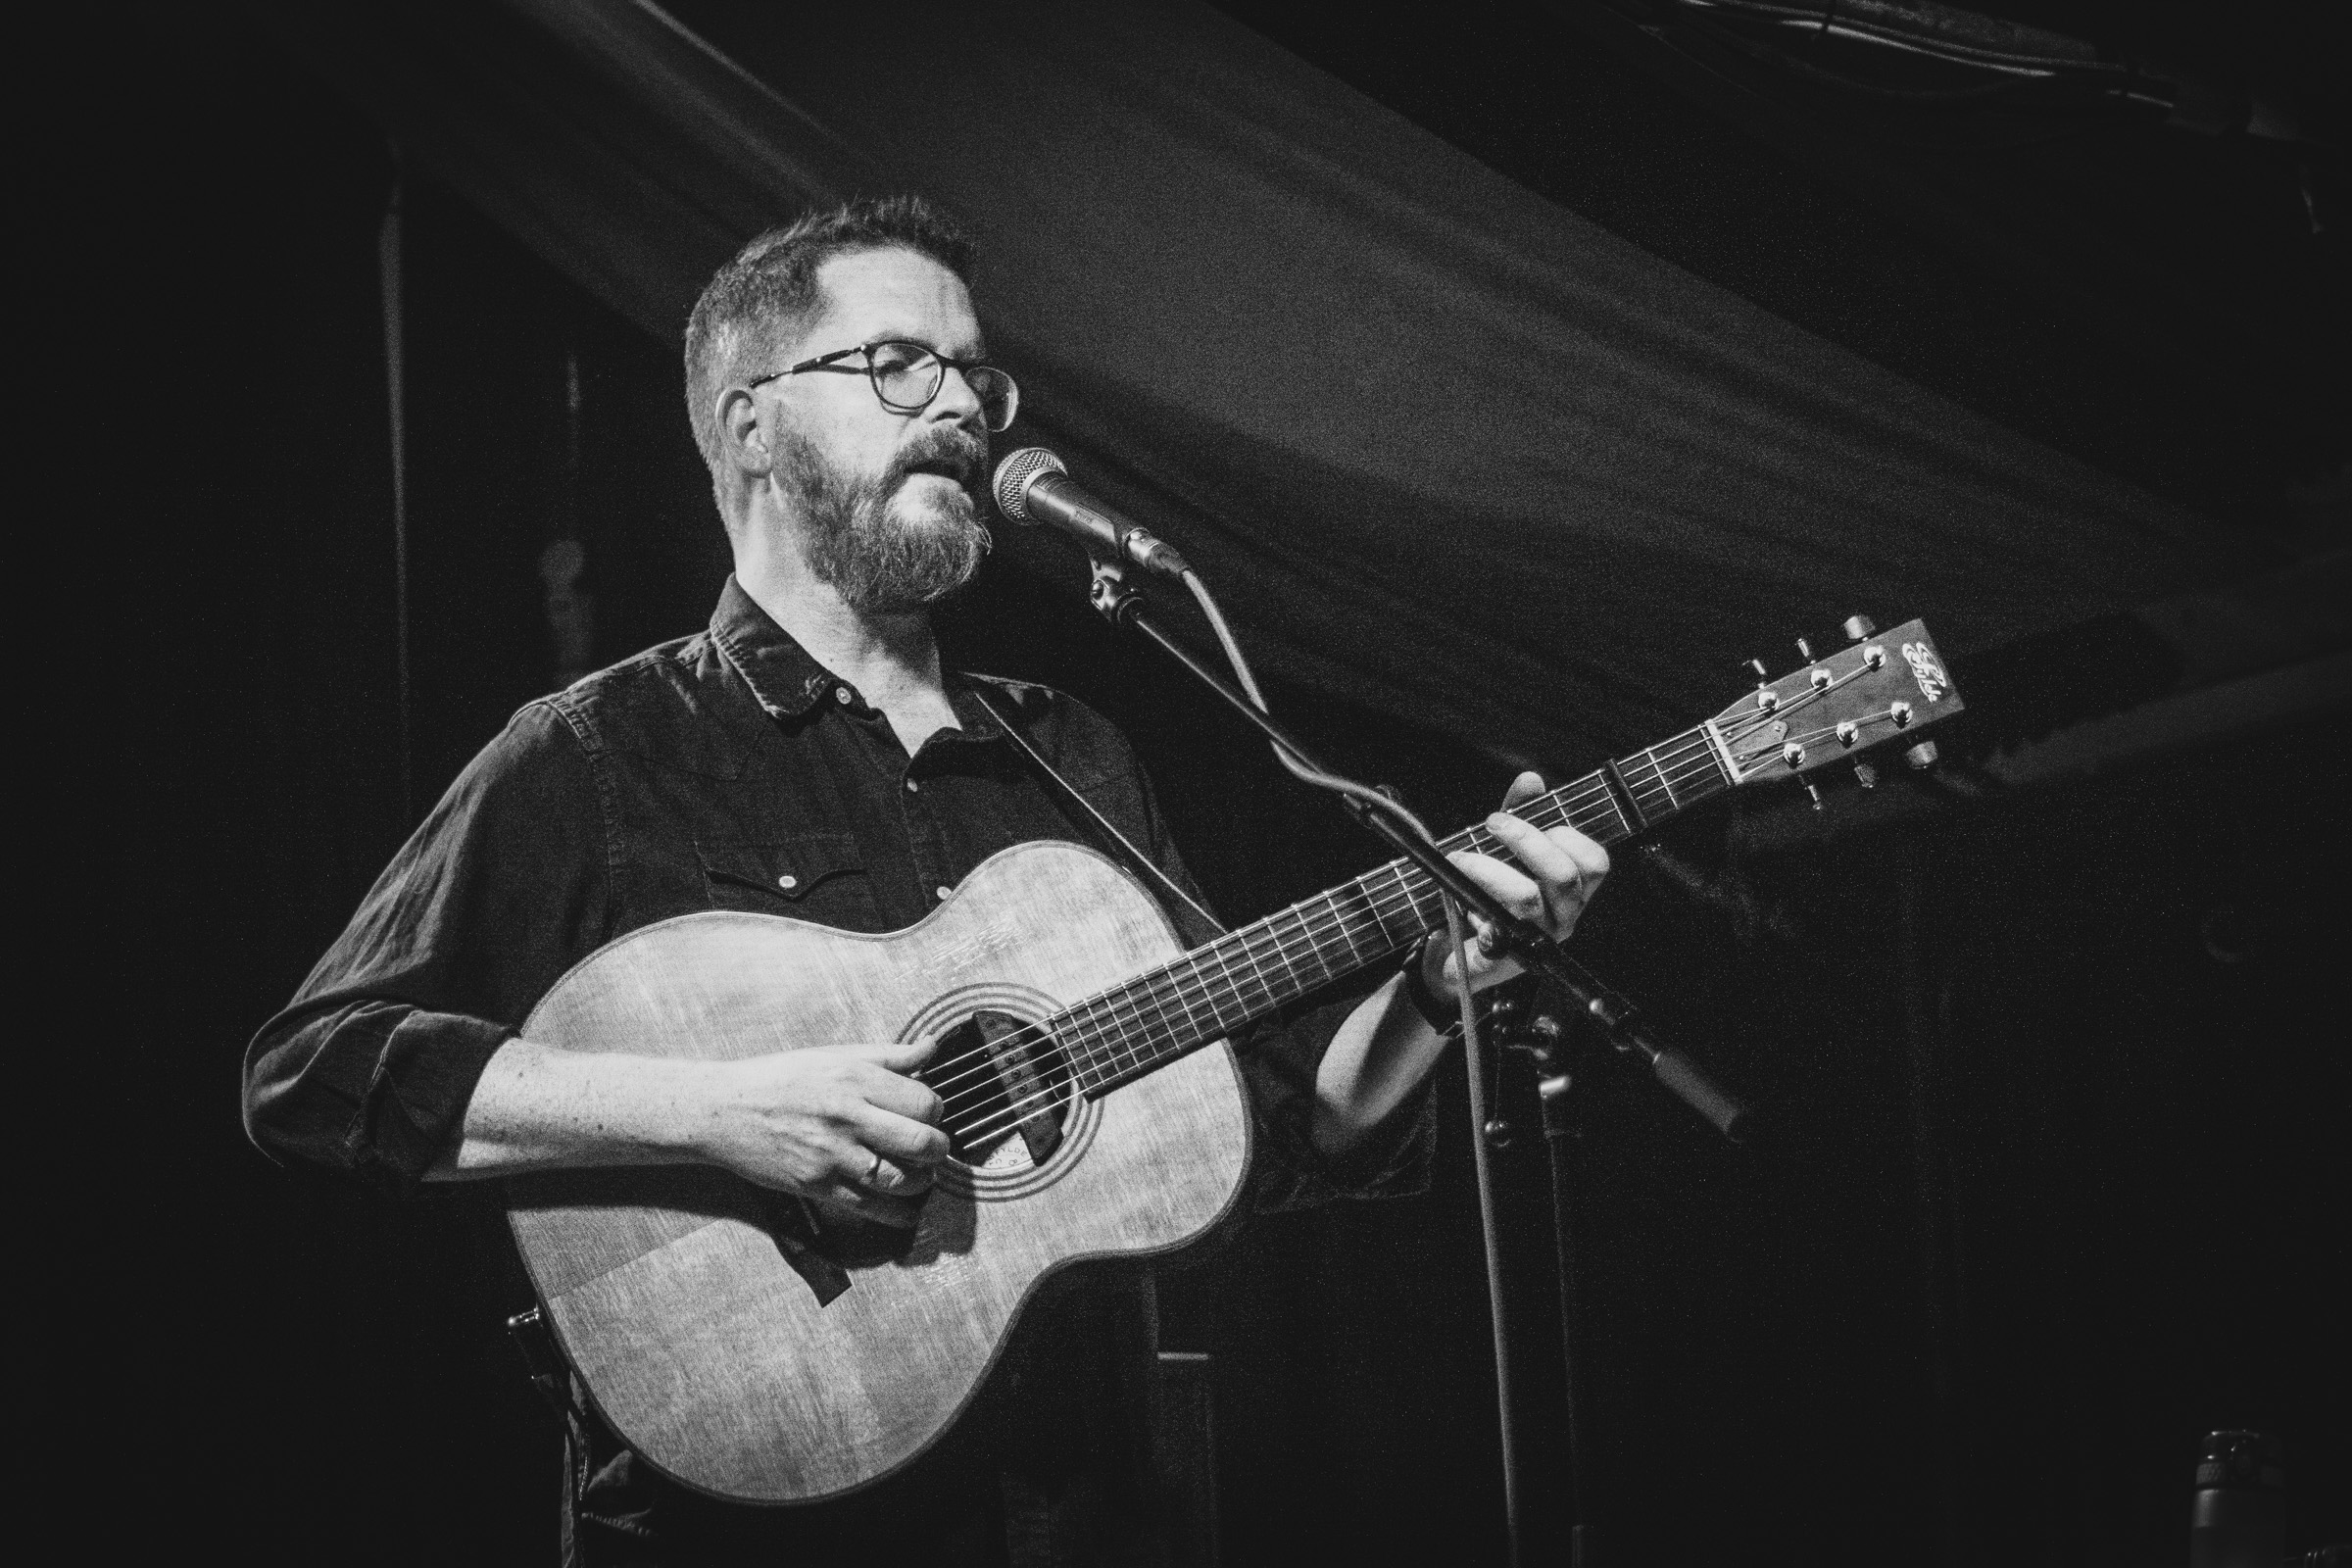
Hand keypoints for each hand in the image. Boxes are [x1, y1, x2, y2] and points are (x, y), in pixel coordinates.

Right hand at [693, 1037, 946, 1227]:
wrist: (723, 1110)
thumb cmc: (778, 1079)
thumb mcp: (834, 1055)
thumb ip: (889, 1055)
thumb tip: (931, 1046)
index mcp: (855, 1079)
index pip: (924, 1102)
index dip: (937, 1111)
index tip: (929, 1114)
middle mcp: (847, 1116)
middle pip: (921, 1142)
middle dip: (938, 1149)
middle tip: (934, 1148)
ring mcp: (832, 1154)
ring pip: (901, 1180)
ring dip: (922, 1182)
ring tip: (921, 1174)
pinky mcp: (817, 1185)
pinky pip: (871, 1207)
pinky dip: (899, 1212)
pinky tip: (905, 1206)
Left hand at [1420, 770, 1609, 1004]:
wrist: (1457, 954)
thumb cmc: (1489, 895)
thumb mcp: (1504, 849)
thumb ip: (1520, 813)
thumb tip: (1531, 780)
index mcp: (1572, 892)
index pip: (1595, 863)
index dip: (1568, 835)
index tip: (1534, 818)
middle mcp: (1564, 917)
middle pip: (1564, 876)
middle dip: (1525, 840)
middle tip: (1491, 823)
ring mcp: (1538, 939)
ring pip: (1527, 897)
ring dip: (1488, 868)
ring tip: (1460, 858)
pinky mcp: (1506, 957)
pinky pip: (1494, 927)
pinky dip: (1473, 904)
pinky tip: (1457, 896)